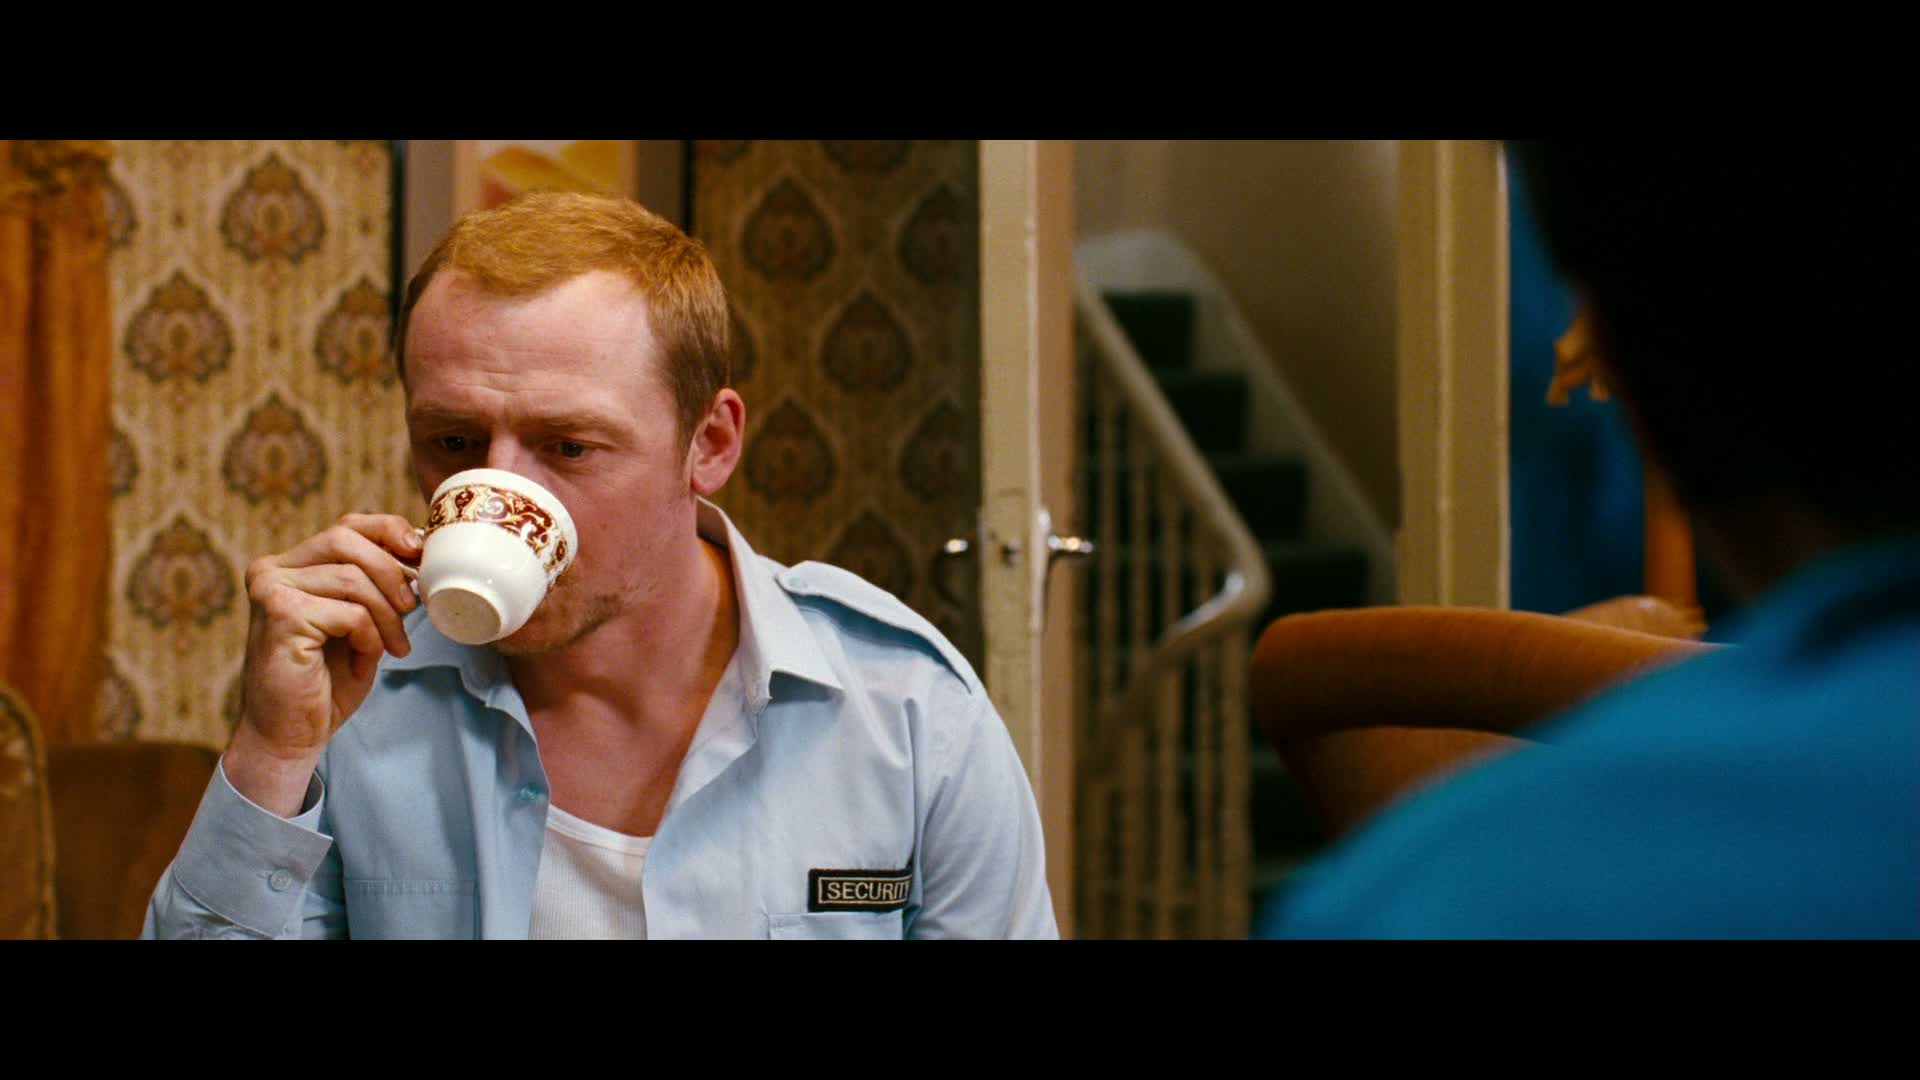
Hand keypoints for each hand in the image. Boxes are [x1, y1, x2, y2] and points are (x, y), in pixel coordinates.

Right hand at [223, 513, 421, 815]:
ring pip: (353, 579)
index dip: (389, 531)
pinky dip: (371, 636)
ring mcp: (271, 590)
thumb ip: (374, 583)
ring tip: (394, 645)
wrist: (291, 733)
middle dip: (392, 571)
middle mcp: (272, 569)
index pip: (347, 525)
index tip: (420, 553)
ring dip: (387, 615)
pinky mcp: (280, 616)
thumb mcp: (360, 619)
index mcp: (291, 564)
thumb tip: (419, 548)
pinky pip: (350, 612)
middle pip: (347, 539)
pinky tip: (369, 657)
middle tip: (413, 605)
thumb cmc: (327, 678)